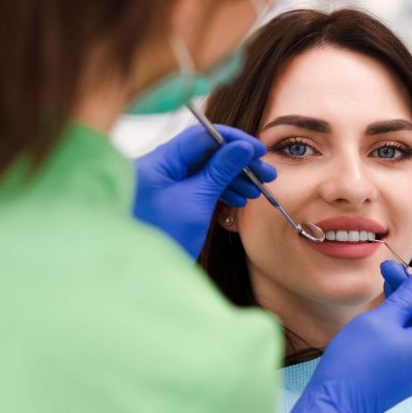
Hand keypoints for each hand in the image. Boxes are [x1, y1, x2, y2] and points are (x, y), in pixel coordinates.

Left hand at [133, 124, 276, 258]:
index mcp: (158, 161)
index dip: (233, 141)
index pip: (201, 136)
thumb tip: (242, 147)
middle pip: (204, 153)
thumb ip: (220, 171)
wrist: (145, 276)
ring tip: (255, 191)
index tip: (258, 150)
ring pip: (204, 172)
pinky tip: (238, 200)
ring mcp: (164, 185)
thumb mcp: (197, 201)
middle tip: (266, 174)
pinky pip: (198, 187)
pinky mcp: (170, 201)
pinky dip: (219, 191)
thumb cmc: (164, 238)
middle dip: (237, 163)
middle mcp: (159, 168)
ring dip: (232, 179)